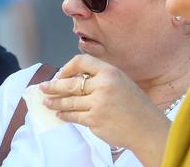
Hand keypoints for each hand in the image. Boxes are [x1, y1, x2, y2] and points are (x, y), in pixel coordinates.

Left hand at [39, 54, 168, 165]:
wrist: (146, 128)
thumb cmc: (134, 105)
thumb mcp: (121, 81)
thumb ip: (100, 77)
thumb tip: (72, 78)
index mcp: (110, 72)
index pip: (82, 61)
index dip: (67, 67)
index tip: (60, 74)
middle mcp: (103, 85)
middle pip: (70, 83)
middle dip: (53, 86)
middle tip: (43, 87)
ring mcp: (98, 103)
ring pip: (69, 101)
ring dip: (54, 101)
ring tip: (46, 102)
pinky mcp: (95, 120)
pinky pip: (74, 116)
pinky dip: (65, 115)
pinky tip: (60, 113)